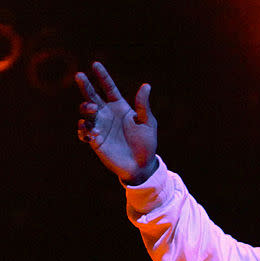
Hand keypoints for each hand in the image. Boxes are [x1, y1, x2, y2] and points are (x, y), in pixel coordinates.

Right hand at [76, 62, 157, 184]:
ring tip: (92, 109)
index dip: (102, 76)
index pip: (108, 88)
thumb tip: (146, 85)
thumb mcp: (148, 123)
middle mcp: (107, 114)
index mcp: (120, 107)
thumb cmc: (146, 143)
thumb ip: (143, 106)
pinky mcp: (94, 140)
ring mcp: (99, 126)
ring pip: (85, 112)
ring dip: (86, 108)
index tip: (95, 64)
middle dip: (85, 85)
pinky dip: (84, 130)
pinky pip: (83, 132)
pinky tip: (91, 132)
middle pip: (92, 96)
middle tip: (80, 76)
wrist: (141, 165)